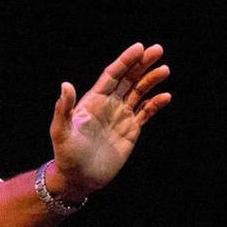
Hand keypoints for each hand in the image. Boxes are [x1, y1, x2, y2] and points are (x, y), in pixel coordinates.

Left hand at [48, 42, 172, 195]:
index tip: (139, 47)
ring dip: (151, 80)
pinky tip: (166, 96)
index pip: (112, 75)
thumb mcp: (61, 132)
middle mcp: (108, 105)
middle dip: (142, 64)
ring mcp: (120, 116)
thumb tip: (65, 85)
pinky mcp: (131, 130)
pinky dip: (156, 104)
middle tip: (158, 50)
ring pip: (139, 92)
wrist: (79, 179)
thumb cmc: (66, 156)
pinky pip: (146, 112)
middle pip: (128, 79)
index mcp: (93, 101)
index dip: (125, 61)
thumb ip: (64, 109)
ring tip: (164, 69)